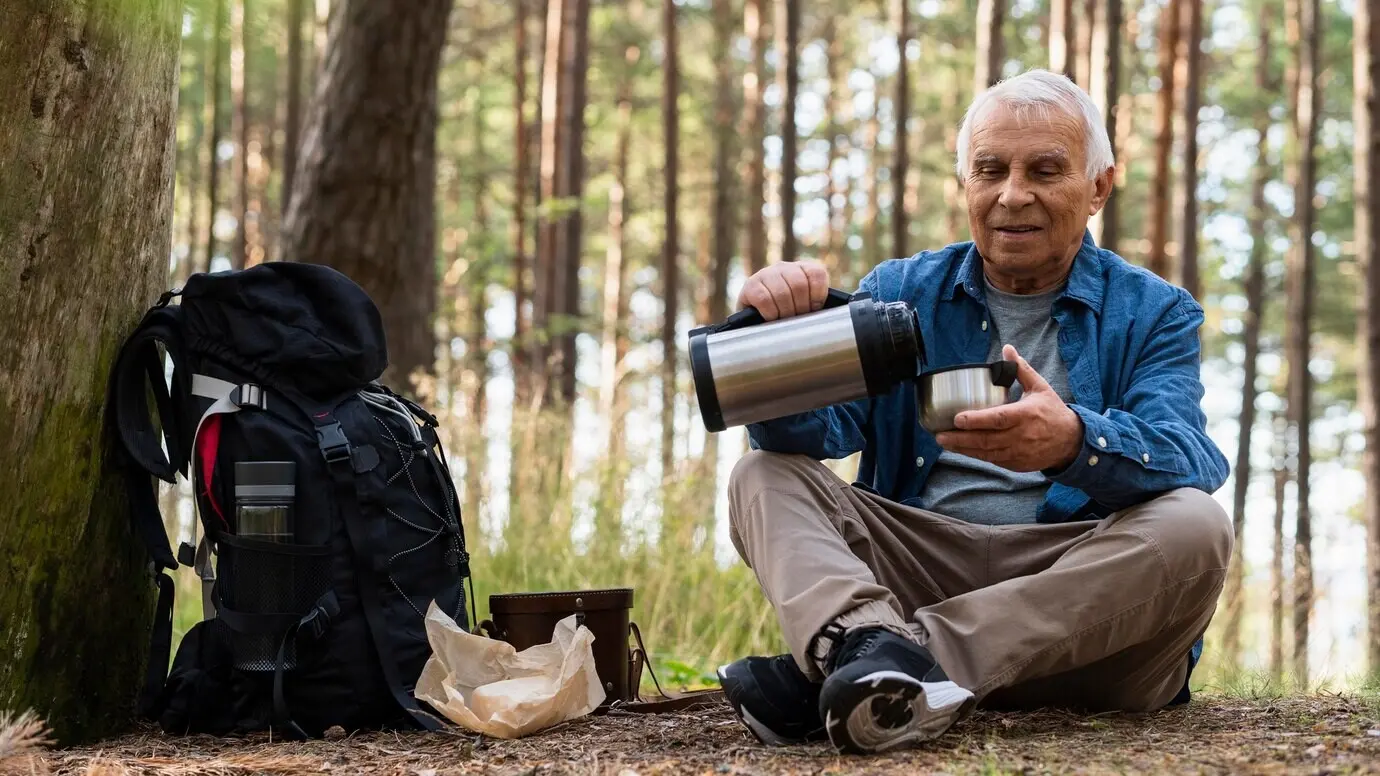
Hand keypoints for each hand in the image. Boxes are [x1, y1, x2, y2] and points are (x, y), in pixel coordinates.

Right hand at [736, 261, 829, 320]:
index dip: (817, 296)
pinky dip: (770, 313)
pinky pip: (764, 299)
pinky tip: (771, 318)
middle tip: (796, 319)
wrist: (755, 321)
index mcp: (802, 268)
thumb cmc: (786, 315)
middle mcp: (783, 267)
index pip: (817, 274)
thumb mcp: (805, 306)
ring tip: (783, 320)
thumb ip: (816, 304)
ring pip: (782, 293)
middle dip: (800, 308)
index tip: (813, 309)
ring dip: (785, 312)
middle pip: (799, 284)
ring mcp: (766, 274)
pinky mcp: (750, 285)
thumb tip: (821, 313)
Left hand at [934, 345, 1084, 471]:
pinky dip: (976, 455)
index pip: (998, 418)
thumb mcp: (1040, 387)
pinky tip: (961, 450)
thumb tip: (1007, 349)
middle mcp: (1021, 435)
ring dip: (963, 448)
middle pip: (986, 439)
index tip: (957, 418)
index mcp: (1026, 414)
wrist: (1071, 442)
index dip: (976, 420)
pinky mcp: (1017, 464)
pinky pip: (992, 460)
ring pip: (986, 452)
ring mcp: (1018, 452)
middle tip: (940, 434)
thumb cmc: (1052, 412)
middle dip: (960, 438)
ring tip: (944, 441)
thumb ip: (1021, 369)